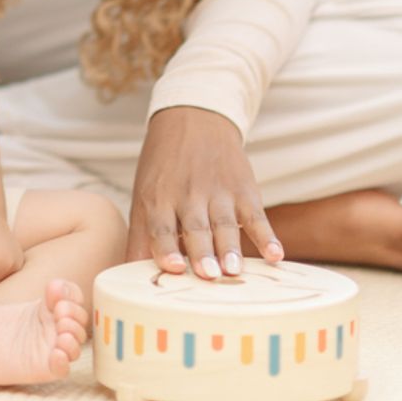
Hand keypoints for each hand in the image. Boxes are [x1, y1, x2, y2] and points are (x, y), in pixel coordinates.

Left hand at [126, 107, 283, 279]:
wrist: (193, 120)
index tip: (173, 267)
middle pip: (195, 227)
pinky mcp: (243, 190)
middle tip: (208, 275)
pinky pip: (256, 215)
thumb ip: (141, 238)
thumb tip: (125, 281)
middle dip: (201, 252)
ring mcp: (218, 192)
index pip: (160, 226)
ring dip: (230, 247)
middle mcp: (187, 195)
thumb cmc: (164, 169)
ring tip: (234, 270)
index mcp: (158, 198)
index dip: (166, 247)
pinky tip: (276, 255)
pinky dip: (267, 235)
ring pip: (225, 224)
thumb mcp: (145, 195)